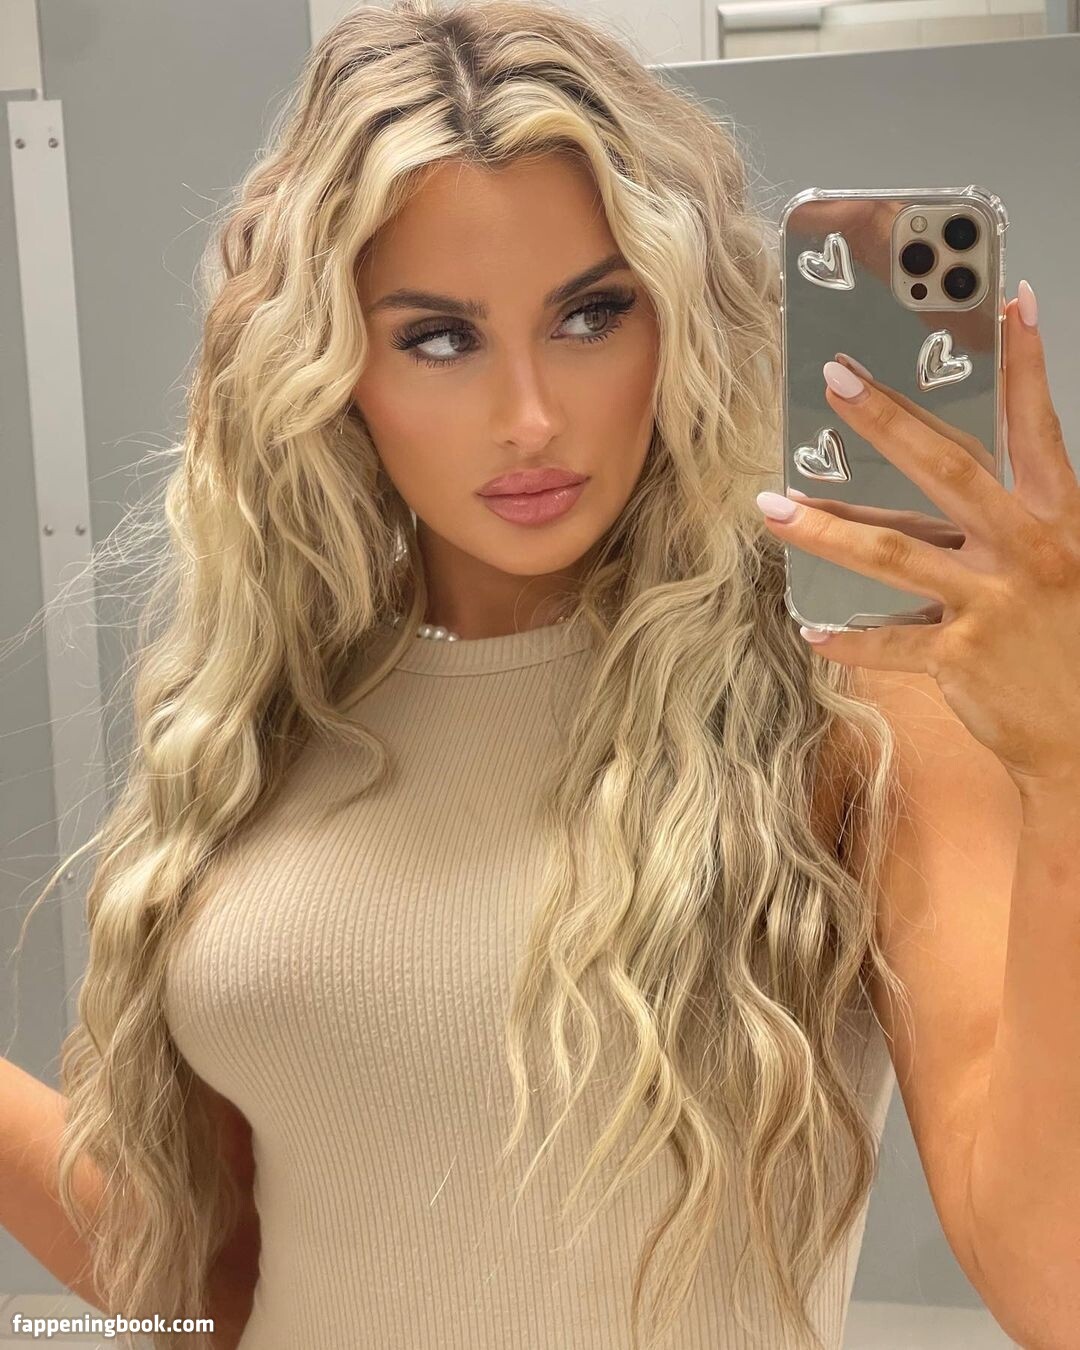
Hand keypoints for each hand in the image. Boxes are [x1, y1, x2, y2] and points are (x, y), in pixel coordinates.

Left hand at [758, 281, 1079, 797]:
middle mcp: (1027, 550)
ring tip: (772, 507)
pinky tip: (811, 630)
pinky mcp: (962, 657)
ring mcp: (993, 603)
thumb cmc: (1063, 638)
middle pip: (948, 470)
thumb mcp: (1051, 566)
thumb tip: (918, 496)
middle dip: (888, 421)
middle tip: (835, 381)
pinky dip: (849, 639)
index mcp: (1055, 519)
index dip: (1025, 366)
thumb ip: (991, 527)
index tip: (1011, 301)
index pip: (1037, 428)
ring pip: (895, 554)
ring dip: (827, 528)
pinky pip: (890, 642)